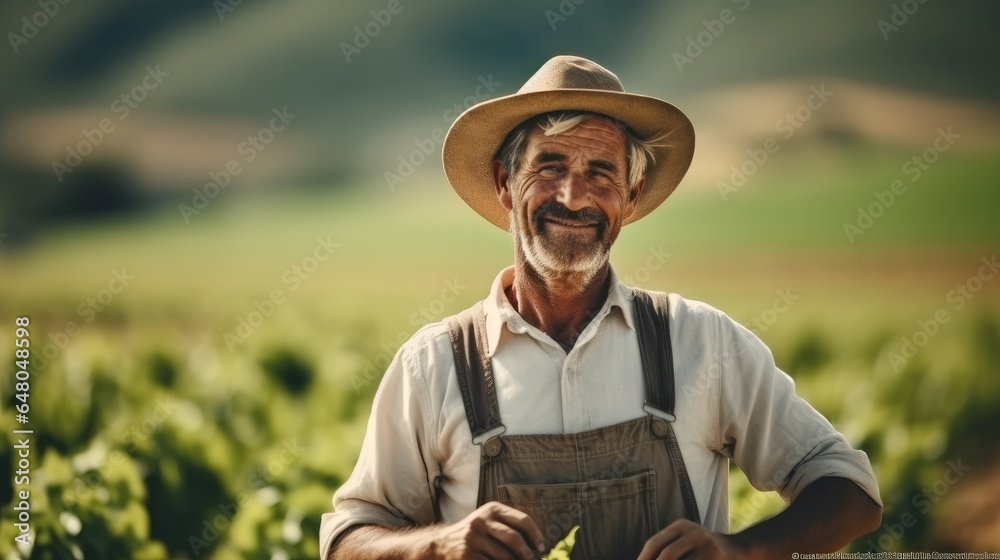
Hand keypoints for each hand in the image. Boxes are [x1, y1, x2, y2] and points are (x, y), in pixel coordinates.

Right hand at [420, 501, 546, 559]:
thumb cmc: (472, 535)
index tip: (541, 546)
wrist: (440, 545)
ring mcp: (473, 538)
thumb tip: (535, 544)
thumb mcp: (487, 522)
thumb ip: (507, 526)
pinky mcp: (467, 555)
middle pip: (513, 538)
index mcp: (491, 510)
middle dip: (526, 553)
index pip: (521, 519)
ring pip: (504, 556)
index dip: (535, 534)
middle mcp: (481, 521)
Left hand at [636, 519, 742, 559]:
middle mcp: (694, 532)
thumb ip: (667, 551)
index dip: (643, 559)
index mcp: (681, 526)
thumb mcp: (686, 542)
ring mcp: (708, 545)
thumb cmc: (705, 551)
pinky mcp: (717, 556)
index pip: (655, 543)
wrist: (742, 550)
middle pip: (667, 554)